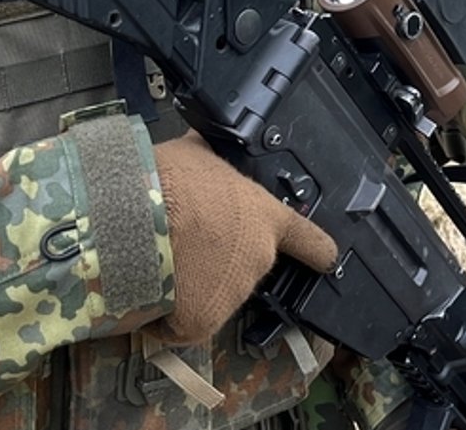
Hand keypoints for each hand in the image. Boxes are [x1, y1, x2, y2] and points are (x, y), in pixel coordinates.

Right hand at [148, 130, 338, 344]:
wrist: (138, 218)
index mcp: (265, 217)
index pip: (308, 239)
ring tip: (159, 260)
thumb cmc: (169, 179)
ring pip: (212, 296)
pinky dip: (168, 314)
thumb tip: (204, 141)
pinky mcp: (205, 322)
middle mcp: (259, 258)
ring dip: (190, 285)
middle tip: (182, 243)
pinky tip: (151, 289)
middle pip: (243, 268)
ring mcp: (234, 293)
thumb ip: (211, 160)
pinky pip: (185, 323)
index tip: (327, 258)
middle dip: (216, 261)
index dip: (316, 250)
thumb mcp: (196, 153)